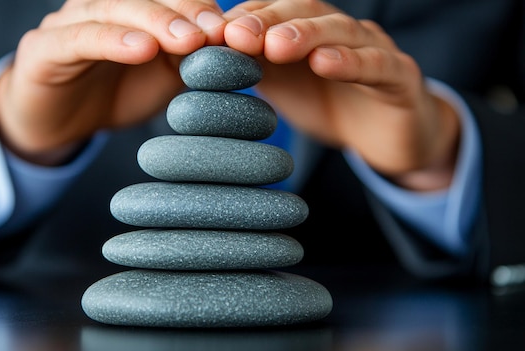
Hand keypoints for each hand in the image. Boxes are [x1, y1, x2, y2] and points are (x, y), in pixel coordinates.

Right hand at [0, 0, 226, 164]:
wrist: (61, 123)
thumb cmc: (118, 92)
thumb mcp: (164, 77)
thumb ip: (190, 59)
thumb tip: (230, 49)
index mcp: (131, 8)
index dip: (199, 9)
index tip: (231, 32)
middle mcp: (100, 5)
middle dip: (184, 12)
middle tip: (214, 33)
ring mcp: (69, 21)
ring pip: (114, 9)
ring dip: (154, 21)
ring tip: (186, 40)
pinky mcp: (43, 47)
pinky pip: (80, 38)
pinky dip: (112, 41)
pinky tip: (141, 48)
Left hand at [222, 0, 459, 190]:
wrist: (386, 136)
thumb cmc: (327, 104)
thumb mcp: (279, 87)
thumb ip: (246, 70)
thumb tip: (192, 62)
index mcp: (306, 30)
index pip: (271, 13)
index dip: (241, 20)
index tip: (208, 36)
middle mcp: (338, 31)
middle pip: (302, 11)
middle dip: (266, 20)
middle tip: (235, 35)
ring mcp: (373, 48)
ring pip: (340, 30)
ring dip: (305, 34)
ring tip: (275, 46)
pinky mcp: (399, 76)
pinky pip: (376, 64)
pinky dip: (351, 61)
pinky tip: (325, 63)